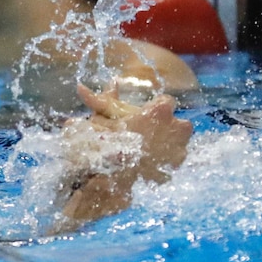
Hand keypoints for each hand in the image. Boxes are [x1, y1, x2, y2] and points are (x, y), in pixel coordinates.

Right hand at [56, 84, 191, 228]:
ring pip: (179, 141)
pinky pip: (174, 159)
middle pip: (179, 122)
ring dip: (169, 143)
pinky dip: (165, 161)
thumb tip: (81, 86)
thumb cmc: (109, 141)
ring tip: (149, 149)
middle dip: (168, 126)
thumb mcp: (103, 117)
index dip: (156, 107)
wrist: (113, 175)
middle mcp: (178, 127)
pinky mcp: (176, 165)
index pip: (167, 101)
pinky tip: (150, 162)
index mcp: (161, 110)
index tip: (146, 114)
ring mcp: (180, 148)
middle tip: (149, 132)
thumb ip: (101, 100)